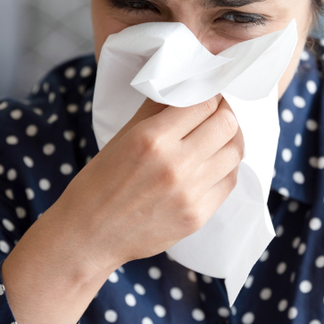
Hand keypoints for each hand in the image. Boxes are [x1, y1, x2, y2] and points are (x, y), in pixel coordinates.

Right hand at [63, 95, 244, 271]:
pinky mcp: (197, 216)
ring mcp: (189, 193)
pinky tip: (214, 164)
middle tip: (217, 114)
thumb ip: (156, 110)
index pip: (203, 103)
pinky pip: (229, 182)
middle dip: (224, 114)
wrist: (88, 236)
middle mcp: (175, 164)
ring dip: (230, 140)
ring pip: (234, 152)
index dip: (210, 95)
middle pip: (226, 124)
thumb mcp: (122, 137)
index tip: (208, 96)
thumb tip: (184, 87)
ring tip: (218, 138)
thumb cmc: (99, 183)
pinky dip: (226, 168)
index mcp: (152, 138)